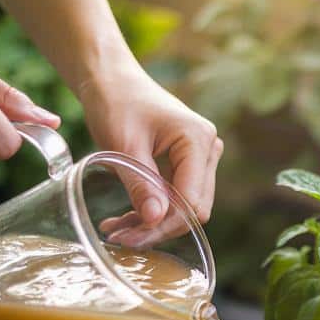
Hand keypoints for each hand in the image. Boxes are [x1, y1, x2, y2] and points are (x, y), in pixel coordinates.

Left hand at [78, 63, 222, 245]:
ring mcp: (201, 157)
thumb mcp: (123, 146)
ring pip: (184, 205)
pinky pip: (176, 195)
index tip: (131, 238)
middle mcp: (207, 149)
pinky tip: (126, 219)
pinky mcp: (188, 163)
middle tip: (121, 239)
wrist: (112, 81)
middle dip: (158, 228)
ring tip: (117, 230)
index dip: (164, 225)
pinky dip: (153, 209)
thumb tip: (155, 221)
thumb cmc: (116, 103)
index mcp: (197, 140)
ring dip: (153, 222)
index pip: (191, 200)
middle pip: (193, 207)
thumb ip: (141, 184)